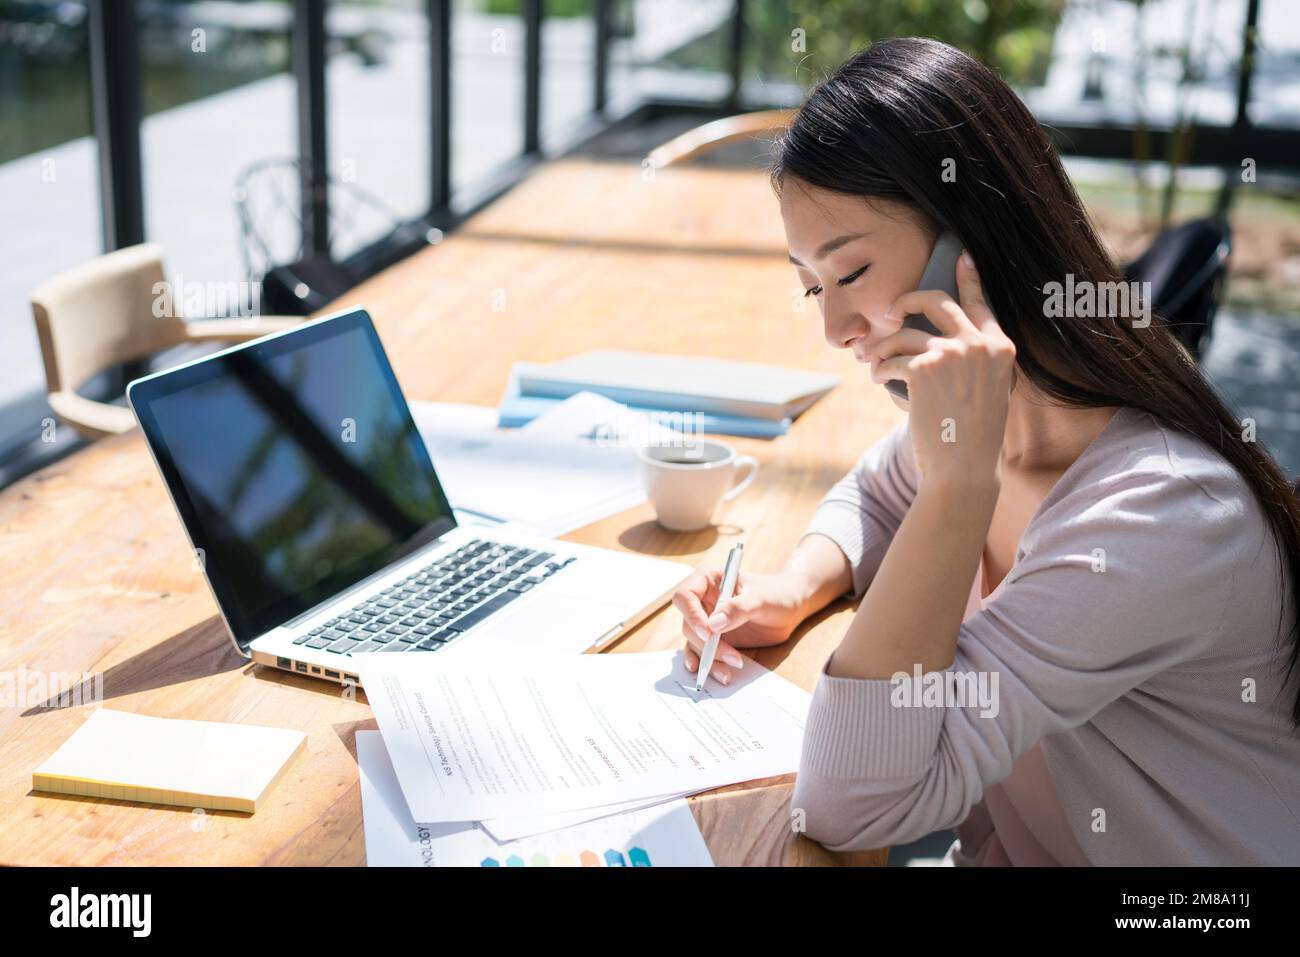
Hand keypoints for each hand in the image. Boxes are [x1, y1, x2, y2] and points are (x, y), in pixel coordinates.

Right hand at [671, 566, 807, 684]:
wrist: (789, 607)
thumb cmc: (776, 594)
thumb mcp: (761, 598)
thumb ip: (738, 609)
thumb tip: (714, 625)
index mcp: (709, 581)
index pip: (685, 596)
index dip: (691, 615)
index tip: (708, 633)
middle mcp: (703, 601)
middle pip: (688, 624)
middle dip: (706, 643)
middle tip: (730, 656)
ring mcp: (707, 621)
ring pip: (695, 642)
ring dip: (708, 659)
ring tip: (728, 672)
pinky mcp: (714, 639)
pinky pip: (703, 653)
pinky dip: (708, 664)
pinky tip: (715, 673)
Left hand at [867, 250, 1015, 487]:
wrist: (963, 468)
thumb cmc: (970, 437)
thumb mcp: (986, 391)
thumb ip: (972, 362)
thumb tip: (934, 337)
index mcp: (1000, 349)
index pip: (981, 304)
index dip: (969, 278)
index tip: (962, 256)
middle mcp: (979, 344)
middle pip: (936, 301)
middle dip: (908, 300)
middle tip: (893, 312)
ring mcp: (952, 353)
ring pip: (903, 334)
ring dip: (882, 349)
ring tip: (874, 365)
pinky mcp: (924, 367)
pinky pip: (890, 358)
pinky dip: (879, 370)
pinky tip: (878, 380)